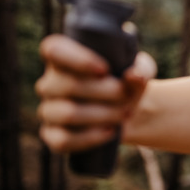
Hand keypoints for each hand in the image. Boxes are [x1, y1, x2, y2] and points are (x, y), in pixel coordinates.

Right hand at [35, 34, 156, 152]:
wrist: (128, 110)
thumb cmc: (127, 82)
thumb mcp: (139, 70)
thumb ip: (140, 69)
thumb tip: (134, 76)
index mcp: (64, 57)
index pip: (54, 49)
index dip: (77, 59)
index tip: (105, 69)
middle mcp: (50, 82)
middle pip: (68, 85)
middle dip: (104, 91)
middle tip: (126, 95)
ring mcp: (49, 110)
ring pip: (67, 113)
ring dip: (102, 114)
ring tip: (125, 113)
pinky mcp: (52, 135)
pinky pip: (63, 140)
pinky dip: (90, 137)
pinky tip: (110, 132)